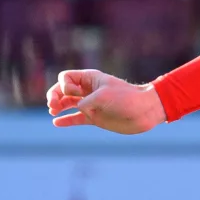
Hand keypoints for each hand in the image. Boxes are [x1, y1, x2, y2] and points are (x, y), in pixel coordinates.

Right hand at [46, 69, 166, 134]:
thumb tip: (78, 110)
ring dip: (57, 106)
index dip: (64, 85)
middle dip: (54, 95)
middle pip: (63, 90)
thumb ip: (85, 102)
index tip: (76, 93)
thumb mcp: (103, 96)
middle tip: (53, 106)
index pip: (67, 77)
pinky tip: (56, 122)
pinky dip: (66, 120)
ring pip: (68, 103)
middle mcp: (89, 91)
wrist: (146, 110)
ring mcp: (91, 104)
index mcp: (91, 79)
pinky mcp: (95, 117)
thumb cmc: (127, 98)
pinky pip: (76, 118)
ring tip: (53, 111)